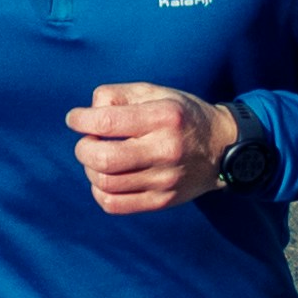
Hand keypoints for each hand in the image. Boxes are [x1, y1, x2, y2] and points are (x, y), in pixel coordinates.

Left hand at [69, 84, 243, 216]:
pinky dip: (99, 192)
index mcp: (164, 116)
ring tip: (97, 158)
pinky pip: (115, 204)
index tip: (75, 119)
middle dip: (83, 149)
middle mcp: (166, 149)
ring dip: (90, 169)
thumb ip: (119, 95)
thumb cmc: (182, 116)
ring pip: (105, 184)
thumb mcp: (156, 93)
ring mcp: (165, 179)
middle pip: (103, 159)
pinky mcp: (163, 201)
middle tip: (87, 142)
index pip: (107, 122)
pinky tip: (105, 178)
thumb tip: (87, 113)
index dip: (81, 120)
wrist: (222, 149)